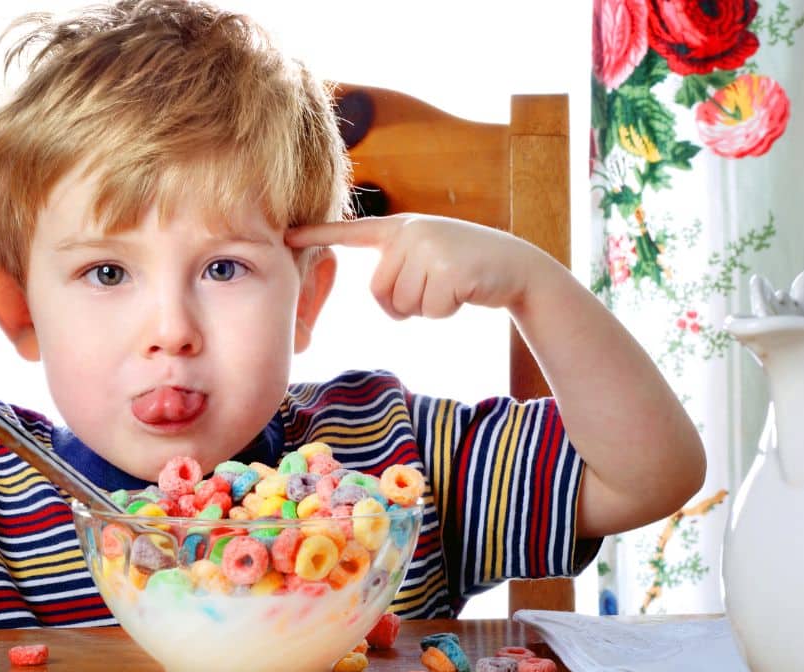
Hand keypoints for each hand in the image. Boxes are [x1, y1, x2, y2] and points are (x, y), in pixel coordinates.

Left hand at [285, 214, 546, 319]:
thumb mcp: (428, 256)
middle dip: (405, 304)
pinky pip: (427, 312)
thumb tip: (383, 298)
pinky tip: (465, 291)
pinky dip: (445, 312)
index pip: (352, 232)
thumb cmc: (466, 268)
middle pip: (379, 292)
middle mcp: (411, 232)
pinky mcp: (449, 270)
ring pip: (402, 305)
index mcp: (400, 228)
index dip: (318, 235)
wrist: (516, 267)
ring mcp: (430, 248)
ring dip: (427, 308)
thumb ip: (399, 265)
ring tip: (452, 285)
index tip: (287, 234)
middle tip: (437, 286)